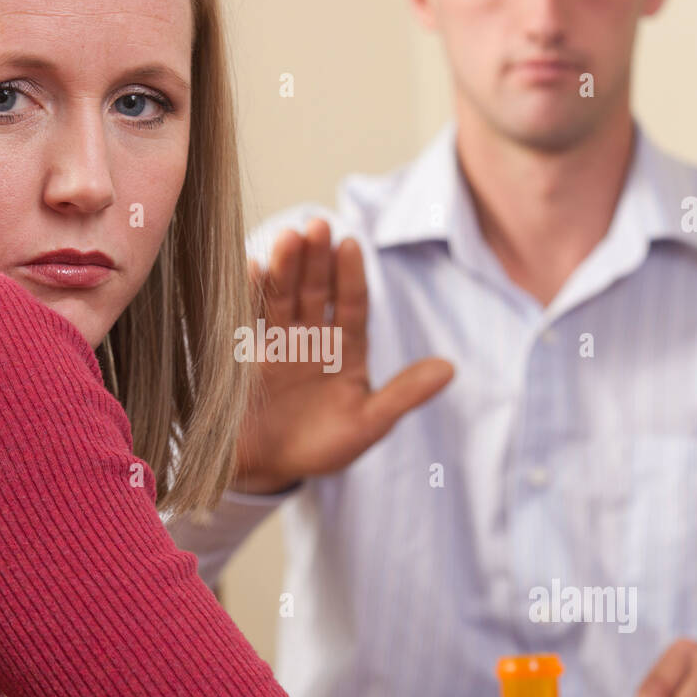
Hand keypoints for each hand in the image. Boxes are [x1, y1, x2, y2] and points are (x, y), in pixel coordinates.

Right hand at [232, 219, 454, 492]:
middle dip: (316, 259)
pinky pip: (248, 318)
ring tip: (288, 238)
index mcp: (346, 350)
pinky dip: (248, 294)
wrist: (266, 471)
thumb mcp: (368, 424)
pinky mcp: (246, 354)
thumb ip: (403, 395)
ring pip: (283, 297)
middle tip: (316, 225)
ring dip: (284, 267)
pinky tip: (250, 267)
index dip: (351, 276)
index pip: (352, 304)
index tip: (350, 245)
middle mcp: (312, 338)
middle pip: (315, 291)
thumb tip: (450, 368)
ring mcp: (278, 343)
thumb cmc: (321, 448)